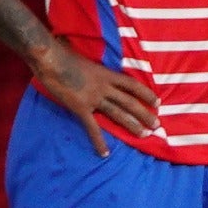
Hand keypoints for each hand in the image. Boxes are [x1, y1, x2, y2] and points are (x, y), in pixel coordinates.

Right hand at [34, 38, 158, 156]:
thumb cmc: (64, 54)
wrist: (51, 59)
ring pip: (118, 114)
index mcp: (106, 74)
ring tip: (145, 135)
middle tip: (157, 125)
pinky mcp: (80, 108)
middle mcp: (104, 87)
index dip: (146, 94)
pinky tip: (104, 153)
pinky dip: (98, 142)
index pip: (132, 85)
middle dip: (145, 114)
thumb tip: (96, 70)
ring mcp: (93, 98)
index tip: (157, 103)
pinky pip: (92, 128)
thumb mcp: (87, 60)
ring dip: (132, 125)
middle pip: (130, 102)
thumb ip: (95, 69)